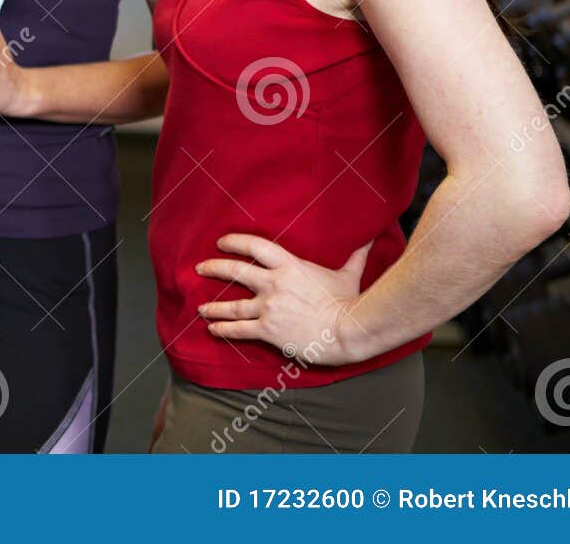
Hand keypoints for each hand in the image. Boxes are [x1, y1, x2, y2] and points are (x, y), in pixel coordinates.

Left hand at [195, 234, 374, 365]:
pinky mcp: (268, 330)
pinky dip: (224, 329)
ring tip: (201, 308)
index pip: (254, 246)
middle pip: (235, 272)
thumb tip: (369, 239)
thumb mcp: (349, 274)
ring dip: (214, 306)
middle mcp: (273, 284)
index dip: (235, 242)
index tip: (221, 243)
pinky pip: (239, 329)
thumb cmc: (350, 302)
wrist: (349, 330)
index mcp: (289, 266)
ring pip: (232, 305)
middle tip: (200, 268)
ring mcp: (269, 308)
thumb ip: (354, 256)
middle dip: (214, 268)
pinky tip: (212, 329)